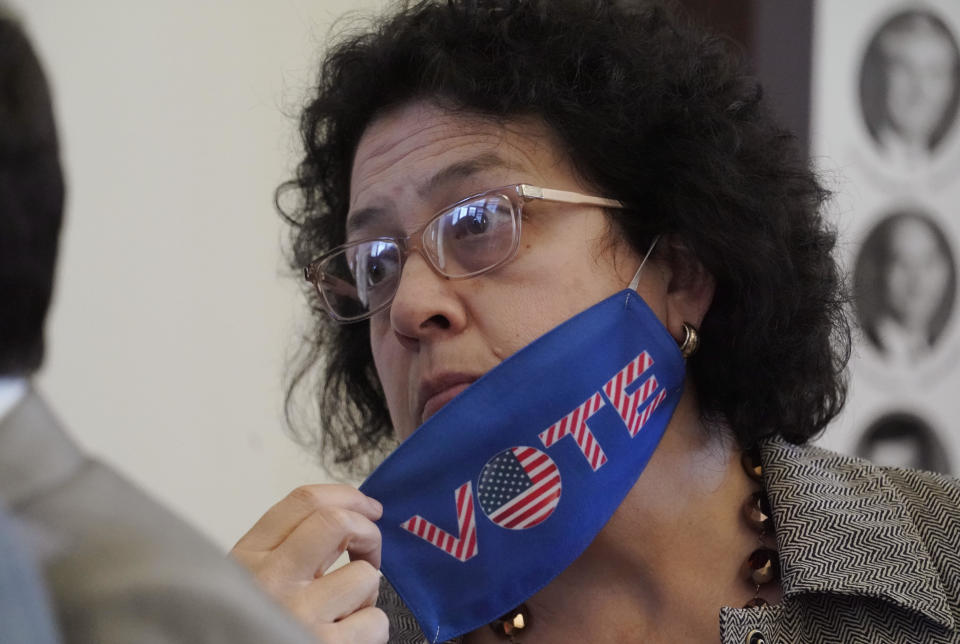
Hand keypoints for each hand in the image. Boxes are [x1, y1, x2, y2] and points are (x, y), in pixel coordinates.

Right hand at [231, 485, 387, 643]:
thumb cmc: (248, 631)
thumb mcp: (246, 583)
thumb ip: (282, 553)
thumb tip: (343, 520)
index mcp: (248, 559)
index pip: (302, 501)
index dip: (346, 495)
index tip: (367, 505)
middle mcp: (270, 581)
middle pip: (336, 522)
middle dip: (367, 530)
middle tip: (369, 548)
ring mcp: (298, 615)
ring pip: (365, 575)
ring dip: (367, 594)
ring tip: (346, 613)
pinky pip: (375, 621)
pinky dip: (371, 630)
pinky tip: (347, 640)